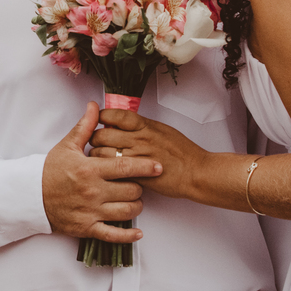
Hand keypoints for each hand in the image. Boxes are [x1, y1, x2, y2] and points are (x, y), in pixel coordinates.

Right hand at [42, 102, 161, 241]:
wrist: (30, 195)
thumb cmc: (49, 170)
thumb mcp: (67, 145)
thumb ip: (85, 127)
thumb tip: (94, 106)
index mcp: (90, 169)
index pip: (125, 167)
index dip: (145, 166)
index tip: (158, 166)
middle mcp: (92, 191)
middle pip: (131, 190)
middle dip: (138, 187)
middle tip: (137, 183)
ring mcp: (90, 211)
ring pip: (127, 212)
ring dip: (136, 206)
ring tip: (134, 200)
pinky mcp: (86, 228)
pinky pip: (113, 235)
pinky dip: (128, 236)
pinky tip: (138, 233)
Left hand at [90, 108, 205, 198]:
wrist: (196, 173)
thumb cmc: (183, 152)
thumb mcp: (162, 130)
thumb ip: (141, 125)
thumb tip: (122, 122)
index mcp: (145, 126)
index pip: (114, 115)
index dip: (101, 116)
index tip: (98, 119)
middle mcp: (138, 140)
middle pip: (102, 134)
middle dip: (94, 137)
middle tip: (95, 140)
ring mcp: (136, 158)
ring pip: (102, 153)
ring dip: (96, 154)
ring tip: (99, 156)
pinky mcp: (135, 175)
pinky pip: (111, 170)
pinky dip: (105, 169)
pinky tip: (107, 170)